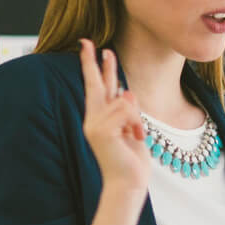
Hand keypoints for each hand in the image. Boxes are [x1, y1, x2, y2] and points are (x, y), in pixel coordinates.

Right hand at [78, 39, 150, 193]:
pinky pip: (126, 110)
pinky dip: (136, 123)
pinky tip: (136, 138)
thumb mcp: (132, 130)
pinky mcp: (101, 130)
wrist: (127, 182)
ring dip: (137, 118)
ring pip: (123, 100)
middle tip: (87, 41)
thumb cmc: (130, 160)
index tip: (92, 47)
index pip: (97, 87)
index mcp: (99, 118)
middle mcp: (92, 119)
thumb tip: (127, 92)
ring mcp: (94, 124)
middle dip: (93, 62)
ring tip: (137, 136)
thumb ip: (127, 111)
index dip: (95, 66)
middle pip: (94, 84)